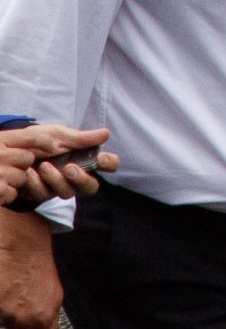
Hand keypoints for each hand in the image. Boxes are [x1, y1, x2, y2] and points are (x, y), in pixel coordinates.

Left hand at [0, 126, 115, 207]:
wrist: (13, 149)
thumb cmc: (40, 140)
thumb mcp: (59, 134)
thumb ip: (81, 138)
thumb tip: (106, 134)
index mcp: (85, 158)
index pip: (108, 164)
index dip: (109, 163)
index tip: (100, 159)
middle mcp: (76, 176)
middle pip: (91, 187)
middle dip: (82, 179)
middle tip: (70, 168)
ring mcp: (60, 186)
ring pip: (67, 193)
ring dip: (56, 180)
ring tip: (44, 166)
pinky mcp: (43, 194)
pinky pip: (44, 195)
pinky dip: (36, 183)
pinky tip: (30, 172)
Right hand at [0, 214, 63, 328]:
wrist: (19, 236)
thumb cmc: (36, 259)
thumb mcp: (51, 292)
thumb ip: (51, 325)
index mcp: (46, 314)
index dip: (28, 327)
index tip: (26, 310)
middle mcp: (28, 317)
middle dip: (14, 315)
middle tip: (17, 290)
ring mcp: (8, 312)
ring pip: (2, 322)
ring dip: (3, 307)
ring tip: (8, 284)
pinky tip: (2, 283)